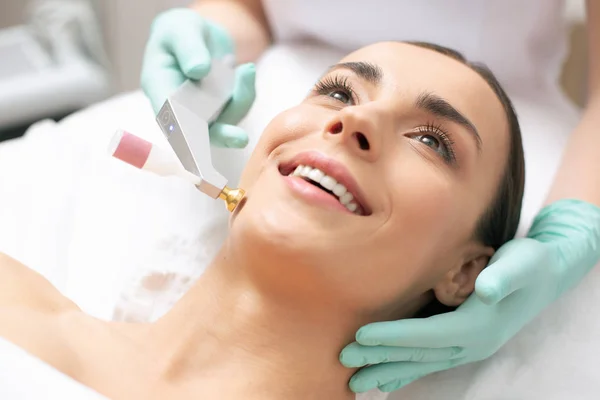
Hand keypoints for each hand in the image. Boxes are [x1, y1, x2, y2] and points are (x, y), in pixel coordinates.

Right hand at [141, 8, 255, 147]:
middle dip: (220, 135)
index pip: (168, 112)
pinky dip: (246, 92)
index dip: (181, 127)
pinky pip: (237, 108)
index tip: (196, 134)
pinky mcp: (220, 110)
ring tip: (247, 70)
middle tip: (240, 139)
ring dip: (240, 100)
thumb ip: (188, 46)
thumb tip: (198, 70)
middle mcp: (178, 106)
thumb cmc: (181, 30)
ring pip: (224, 120)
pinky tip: (246, 71)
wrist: (198, 35)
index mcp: (158, 85)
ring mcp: (201, 112)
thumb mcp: (181, 28)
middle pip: (198, 130)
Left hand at [340, 199, 599, 392]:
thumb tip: (487, 291)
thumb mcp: (522, 263)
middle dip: (380, 357)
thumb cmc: (530, 265)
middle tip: (344, 360)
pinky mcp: (463, 343)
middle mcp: (471, 344)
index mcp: (479, 326)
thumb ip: (505, 277)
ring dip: (387, 371)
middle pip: (418, 355)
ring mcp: (467, 348)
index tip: (362, 336)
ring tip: (355, 381)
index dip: (394, 336)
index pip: (428, 335)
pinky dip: (405, 372)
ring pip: (420, 364)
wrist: (546, 277)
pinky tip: (386, 379)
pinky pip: (429, 363)